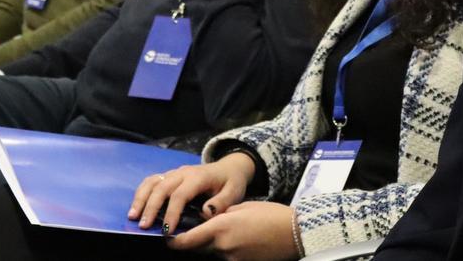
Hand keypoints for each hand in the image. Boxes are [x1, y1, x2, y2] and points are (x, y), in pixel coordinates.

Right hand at [128, 152, 255, 233]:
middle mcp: (183, 172)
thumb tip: (205, 212)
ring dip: (141, 198)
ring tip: (133, 216)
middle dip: (151, 207)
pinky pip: (152, 180)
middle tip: (143, 225)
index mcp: (198, 177)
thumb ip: (222, 202)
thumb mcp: (234, 192)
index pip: (180, 195)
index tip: (167, 230)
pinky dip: (142, 192)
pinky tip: (137, 206)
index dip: (172, 213)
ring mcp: (175, 172)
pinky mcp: (169, 175)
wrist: (230, 167)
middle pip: (162, 187)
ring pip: (153, 181)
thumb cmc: (231, 182)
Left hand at [168, 201, 298, 260]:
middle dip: (190, 242)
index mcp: (220, 228)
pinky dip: (224, 249)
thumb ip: (219, 215)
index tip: (167, 236)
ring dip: (210, 245)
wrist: (295, 234)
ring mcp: (231, 259)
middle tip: (188, 231)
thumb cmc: (270, 214)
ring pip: (211, 253)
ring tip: (221, 232)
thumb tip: (206, 218)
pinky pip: (225, 257)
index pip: (185, 241)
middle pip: (195, 249)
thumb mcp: (241, 207)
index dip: (173, 240)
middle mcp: (222, 247)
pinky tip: (236, 240)